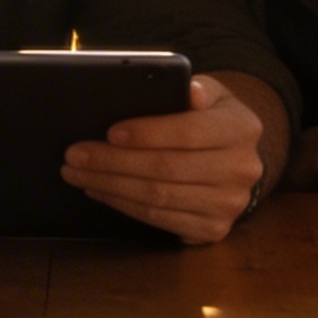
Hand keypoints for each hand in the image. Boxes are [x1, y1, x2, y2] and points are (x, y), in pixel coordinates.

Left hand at [60, 75, 265, 243]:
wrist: (233, 157)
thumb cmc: (209, 118)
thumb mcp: (211, 93)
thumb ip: (197, 88)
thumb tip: (189, 90)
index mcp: (242, 128)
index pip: (189, 132)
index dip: (148, 133)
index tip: (110, 132)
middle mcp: (242, 169)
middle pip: (166, 169)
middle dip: (113, 162)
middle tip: (75, 154)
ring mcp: (229, 204)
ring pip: (158, 197)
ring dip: (110, 185)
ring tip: (77, 172)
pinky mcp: (213, 229)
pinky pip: (159, 218)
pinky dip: (123, 205)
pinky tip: (99, 189)